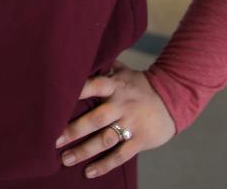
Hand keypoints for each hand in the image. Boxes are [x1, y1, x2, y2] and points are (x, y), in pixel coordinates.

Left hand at [54, 60, 175, 178]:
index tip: (56, 100)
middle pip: (95, 119)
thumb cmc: (139, 85)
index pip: (93, 86)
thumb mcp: (122, 72)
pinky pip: (121, 155)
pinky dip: (105, 165)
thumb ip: (102, 67)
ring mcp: (131, 124)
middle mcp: (121, 105)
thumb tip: (78, 54)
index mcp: (115, 86)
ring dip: (85, 151)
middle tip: (53, 140)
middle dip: (74, 130)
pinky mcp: (140, 140)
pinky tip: (89, 172)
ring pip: (105, 140)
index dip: (76, 91)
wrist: (173, 98)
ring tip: (65, 159)